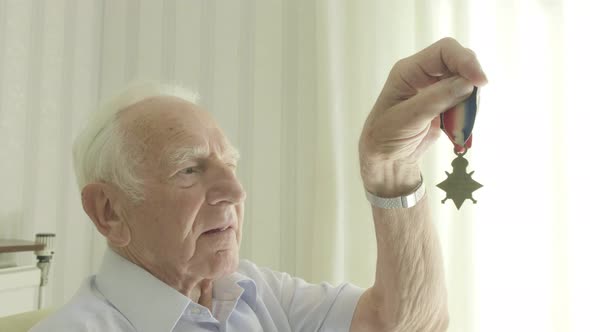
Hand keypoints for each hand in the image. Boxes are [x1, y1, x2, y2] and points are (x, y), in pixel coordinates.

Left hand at [359, 37, 487, 196]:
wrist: (386, 159)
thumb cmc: (386, 137)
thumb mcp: (407, 119)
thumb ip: (435, 99)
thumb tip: (467, 83)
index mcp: (408, 71)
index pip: (444, 51)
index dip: (465, 61)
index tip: (480, 82)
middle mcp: (423, 75)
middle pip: (458, 64)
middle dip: (470, 83)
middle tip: (471, 108)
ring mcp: (435, 89)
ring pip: (465, 83)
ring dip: (469, 103)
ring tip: (457, 125)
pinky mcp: (444, 104)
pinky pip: (465, 101)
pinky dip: (467, 114)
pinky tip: (456, 130)